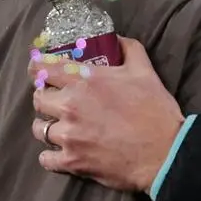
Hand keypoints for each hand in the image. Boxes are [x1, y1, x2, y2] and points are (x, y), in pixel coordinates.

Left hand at [31, 37, 183, 191]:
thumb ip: (128, 49)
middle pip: (37, 99)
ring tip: (59, 127)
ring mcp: (68, 136)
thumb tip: (117, 38)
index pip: (43, 68)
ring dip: (47, 126)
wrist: (164, 152)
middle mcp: (70, 106)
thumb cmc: (155, 110)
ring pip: (39, 129)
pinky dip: (51, 155)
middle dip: (45, 97)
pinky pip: (46, 158)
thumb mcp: (144, 71)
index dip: (36, 66)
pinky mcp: (72, 161)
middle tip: (56, 100)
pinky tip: (61, 151)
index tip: (36, 69)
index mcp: (85, 80)